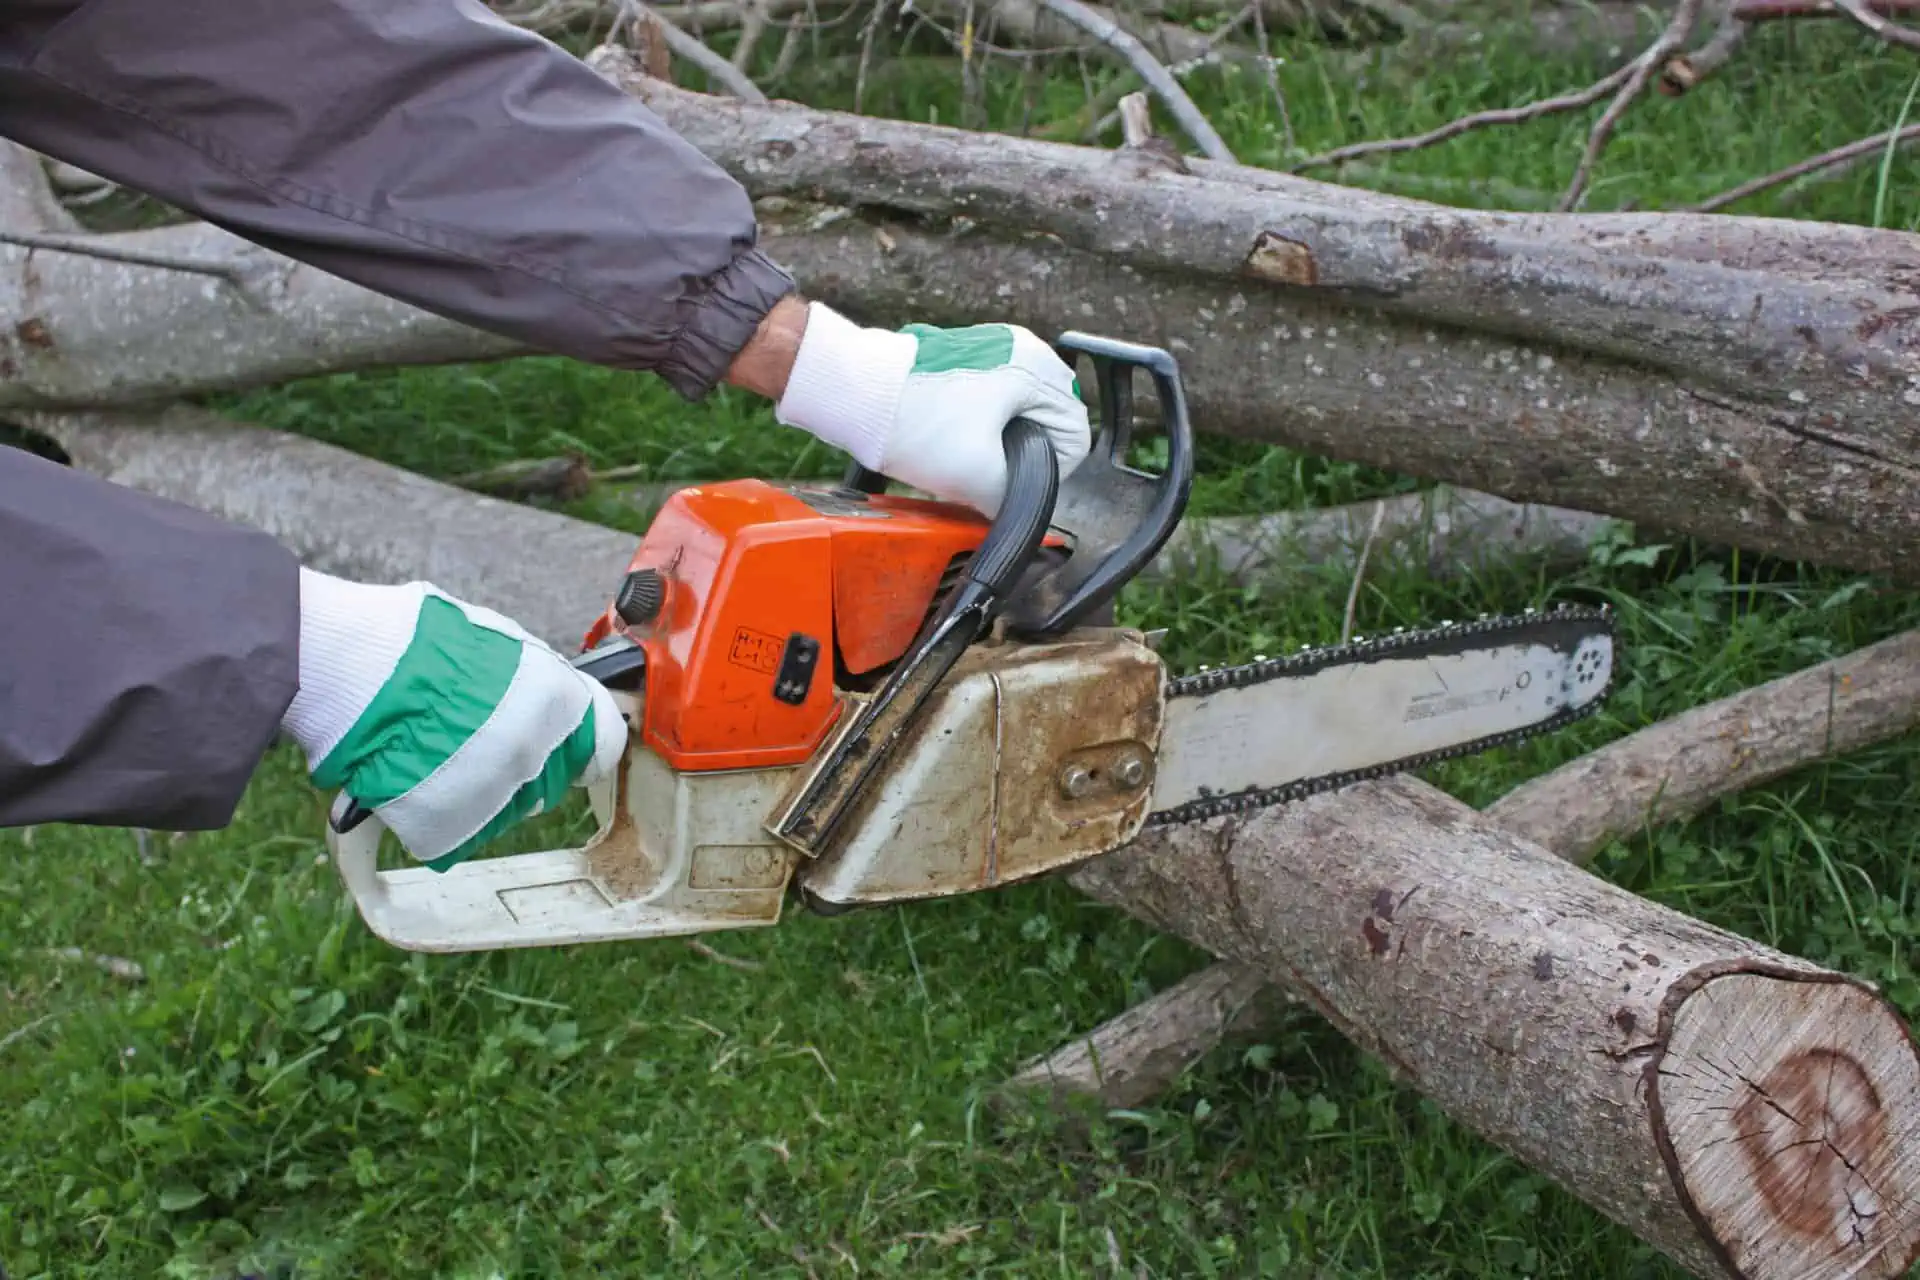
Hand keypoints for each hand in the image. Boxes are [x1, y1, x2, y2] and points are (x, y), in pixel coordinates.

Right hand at [280, 568, 626, 869]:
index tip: (567, 747)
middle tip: (479, 745)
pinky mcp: (457, 828)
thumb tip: (549, 698)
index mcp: (559, 699)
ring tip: (440, 756)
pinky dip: (446, 816)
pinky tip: (419, 783)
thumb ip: (532, 677)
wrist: (341, 668)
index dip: (582, 746)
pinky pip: (465, 831)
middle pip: (553, 779)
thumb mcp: (492, 640)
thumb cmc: (410, 643)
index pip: (603, 743)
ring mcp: (501, 794)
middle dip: (527, 766)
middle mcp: (541, 750)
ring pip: (511, 808)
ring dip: (487, 791)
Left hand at [753, 300, 1092, 516]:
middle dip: (1022, 453)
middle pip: (1047, 422)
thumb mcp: (977, 477)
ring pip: (1016, 415)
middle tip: (985, 472)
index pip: (1075, 434)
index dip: (1048, 471)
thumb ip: (1015, 499)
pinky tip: (948, 439)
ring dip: (998, 441)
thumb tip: (1017, 510)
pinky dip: (976, 425)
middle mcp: (1019, 348)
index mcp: (1035, 367)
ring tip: (962, 454)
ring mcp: (989, 349)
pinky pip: (989, 402)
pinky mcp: (961, 359)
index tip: (1011, 483)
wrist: (851, 391)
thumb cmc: (912, 421)